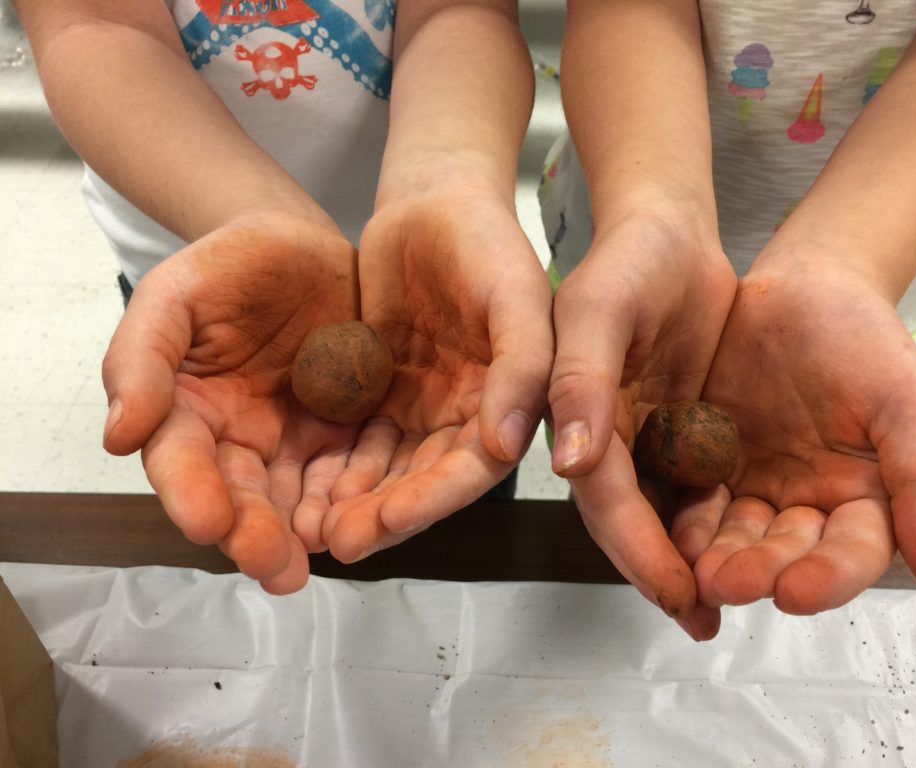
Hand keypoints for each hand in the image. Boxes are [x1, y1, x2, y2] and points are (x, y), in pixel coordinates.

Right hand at [102, 213, 361, 593]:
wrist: (299, 245)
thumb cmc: (225, 267)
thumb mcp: (173, 296)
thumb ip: (142, 358)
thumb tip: (119, 437)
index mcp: (188, 413)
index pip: (183, 462)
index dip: (192, 494)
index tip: (208, 524)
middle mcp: (240, 439)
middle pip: (244, 495)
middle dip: (256, 533)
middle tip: (276, 568)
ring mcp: (297, 439)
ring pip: (300, 494)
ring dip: (310, 528)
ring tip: (327, 553)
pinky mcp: (347, 430)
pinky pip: (355, 467)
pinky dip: (360, 492)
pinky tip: (370, 512)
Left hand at [319, 187, 553, 560]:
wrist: (434, 204)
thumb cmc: (486, 242)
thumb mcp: (516, 295)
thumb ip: (522, 367)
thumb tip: (508, 445)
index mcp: (511, 402)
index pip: (475, 467)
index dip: (432, 498)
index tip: (385, 521)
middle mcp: (468, 416)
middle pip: (426, 480)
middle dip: (383, 513)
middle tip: (337, 539)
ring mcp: (422, 408)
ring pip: (388, 469)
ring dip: (354, 500)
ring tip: (310, 527)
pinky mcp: (381, 394)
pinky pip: (355, 438)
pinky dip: (333, 464)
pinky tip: (301, 485)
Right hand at [547, 213, 736, 638]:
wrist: (668, 234)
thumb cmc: (628, 260)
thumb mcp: (598, 308)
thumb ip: (580, 381)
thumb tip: (569, 463)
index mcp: (573, 418)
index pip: (605, 500)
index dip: (638, 550)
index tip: (678, 593)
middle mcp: (603, 440)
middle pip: (631, 521)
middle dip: (666, 573)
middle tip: (706, 621)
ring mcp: (641, 438)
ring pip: (663, 513)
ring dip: (692, 559)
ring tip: (730, 605)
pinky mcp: (677, 430)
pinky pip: (696, 486)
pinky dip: (716, 520)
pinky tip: (747, 545)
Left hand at [677, 262, 915, 614]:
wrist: (803, 288)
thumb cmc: (864, 340)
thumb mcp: (908, 401)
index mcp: (865, 499)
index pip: (852, 553)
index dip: (827, 578)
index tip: (796, 593)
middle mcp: (807, 503)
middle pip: (786, 553)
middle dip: (758, 571)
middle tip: (727, 582)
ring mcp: (755, 485)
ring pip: (737, 534)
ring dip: (717, 556)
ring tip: (696, 568)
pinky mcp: (710, 463)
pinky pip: (695, 497)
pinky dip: (685, 518)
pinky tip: (671, 531)